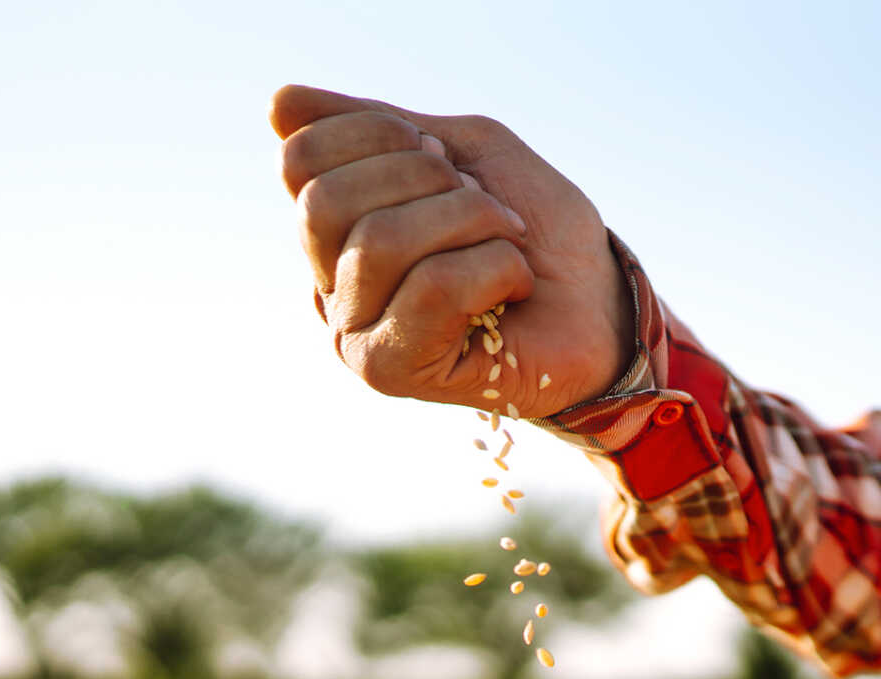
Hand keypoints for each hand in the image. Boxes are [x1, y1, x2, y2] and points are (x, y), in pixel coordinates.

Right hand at [270, 84, 634, 417]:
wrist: (602, 305)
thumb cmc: (538, 232)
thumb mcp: (465, 150)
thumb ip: (378, 126)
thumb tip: (278, 103)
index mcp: (336, 227)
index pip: (302, 159)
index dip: (380, 134)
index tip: (446, 157)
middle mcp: (328, 283)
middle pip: (325, 201)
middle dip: (426, 178)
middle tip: (485, 204)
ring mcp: (353, 333)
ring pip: (380, 241)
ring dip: (471, 221)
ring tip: (509, 243)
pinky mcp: (390, 372)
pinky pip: (431, 289)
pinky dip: (494, 268)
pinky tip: (515, 288)